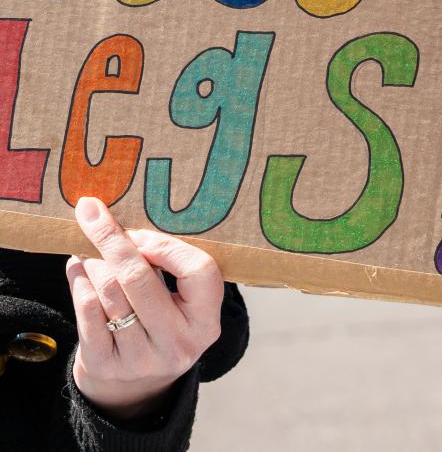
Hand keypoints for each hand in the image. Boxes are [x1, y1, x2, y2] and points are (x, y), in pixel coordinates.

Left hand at [67, 196, 223, 422]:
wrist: (136, 386)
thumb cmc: (162, 320)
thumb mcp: (181, 299)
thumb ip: (168, 263)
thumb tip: (121, 219)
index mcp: (205, 322)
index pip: (199, 271)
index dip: (167, 246)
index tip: (141, 234)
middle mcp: (178, 344)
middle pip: (140, 278)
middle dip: (112, 239)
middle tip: (92, 213)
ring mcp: (141, 359)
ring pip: (109, 291)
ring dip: (94, 260)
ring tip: (89, 248)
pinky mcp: (107, 366)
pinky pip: (87, 310)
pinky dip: (78, 280)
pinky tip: (77, 267)